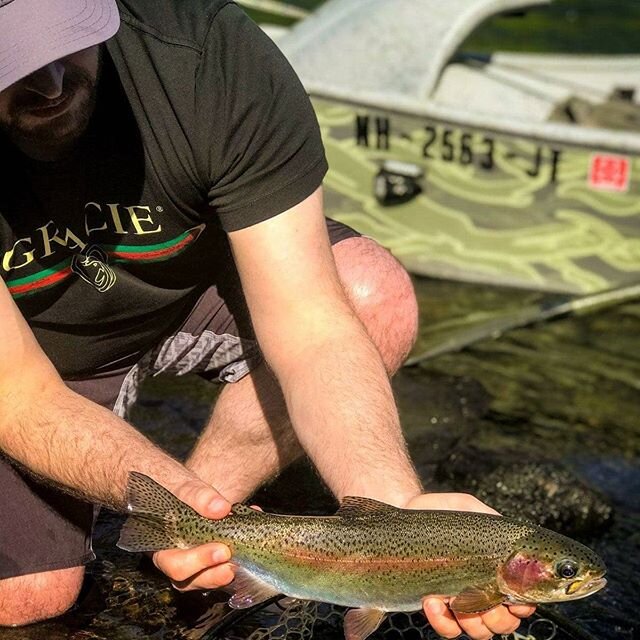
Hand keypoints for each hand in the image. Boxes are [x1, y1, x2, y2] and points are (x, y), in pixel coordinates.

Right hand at [152, 479, 234, 590]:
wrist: (184, 490)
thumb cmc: (177, 489)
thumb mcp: (185, 487)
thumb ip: (199, 496)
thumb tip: (220, 508)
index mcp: (164, 546)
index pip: (175, 565)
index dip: (198, 563)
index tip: (221, 550)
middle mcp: (177, 559)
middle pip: (191, 580)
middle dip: (215, 574)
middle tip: (234, 558)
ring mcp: (194, 563)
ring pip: (208, 578)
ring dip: (228, 570)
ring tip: (244, 556)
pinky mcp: (212, 560)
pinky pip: (224, 566)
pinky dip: (240, 555)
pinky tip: (250, 532)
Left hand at [404, 493, 535, 639]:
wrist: (408, 512)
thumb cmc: (442, 511)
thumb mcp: (472, 508)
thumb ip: (493, 520)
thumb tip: (511, 537)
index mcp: (498, 570)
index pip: (522, 599)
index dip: (523, 605)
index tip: (514, 599)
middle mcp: (483, 590)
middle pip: (505, 622)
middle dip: (498, 618)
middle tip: (485, 601)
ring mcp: (460, 601)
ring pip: (480, 631)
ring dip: (472, 622)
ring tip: (454, 600)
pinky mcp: (436, 606)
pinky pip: (448, 628)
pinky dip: (443, 621)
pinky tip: (432, 601)